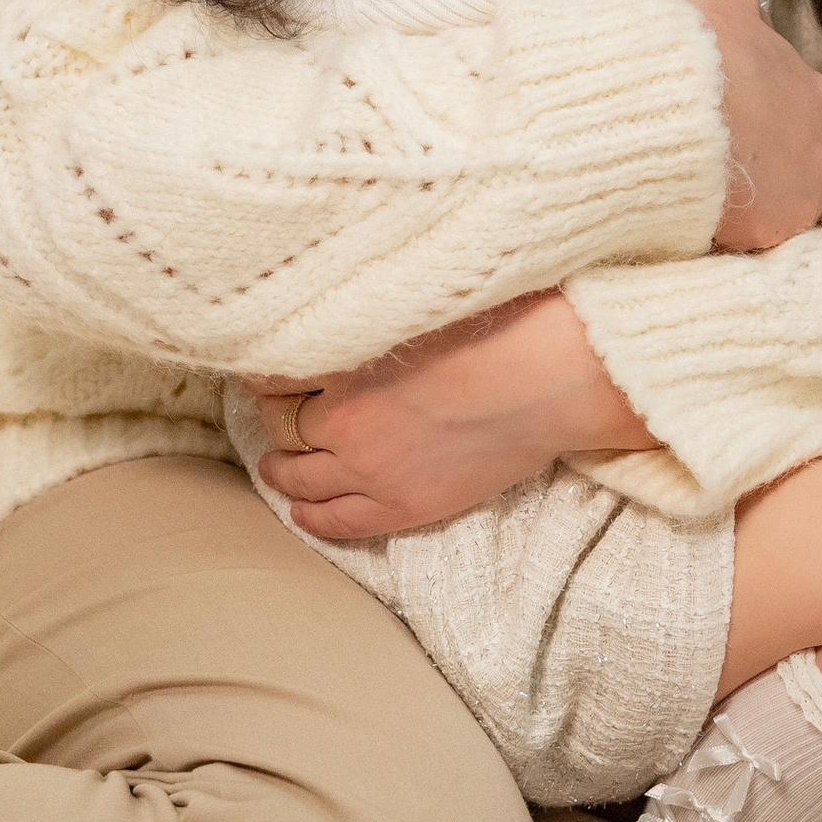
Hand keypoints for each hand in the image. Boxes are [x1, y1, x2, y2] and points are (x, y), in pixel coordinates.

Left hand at [251, 290, 651, 542]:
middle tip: (273, 414)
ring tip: (276, 465)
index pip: (274, 374)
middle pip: (281, 426)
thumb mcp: (417, 300)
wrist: (552, 380)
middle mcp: (343, 418)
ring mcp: (371, 468)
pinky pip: (338, 521)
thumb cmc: (501, 322)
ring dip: (282, 469)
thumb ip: (369, 312)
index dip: (268, 373)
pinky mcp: (403, 506)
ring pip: (298, 477)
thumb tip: (340, 299)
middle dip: (274, 419)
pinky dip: (311, 515)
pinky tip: (301, 509)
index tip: (269, 370)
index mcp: (343, 360)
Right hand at [693, 0, 821, 248]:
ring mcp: (798, 203)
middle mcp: (820, 159)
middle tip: (805, 214)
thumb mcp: (725, 12)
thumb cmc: (702, 51)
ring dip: (791, 239)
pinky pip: (761, 256)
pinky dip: (743, 254)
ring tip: (758, 244)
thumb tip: (743, 7)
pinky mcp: (763, 236)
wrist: (672, 102)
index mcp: (818, 104)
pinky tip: (717, 252)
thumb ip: (742, 13)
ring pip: (815, 238)